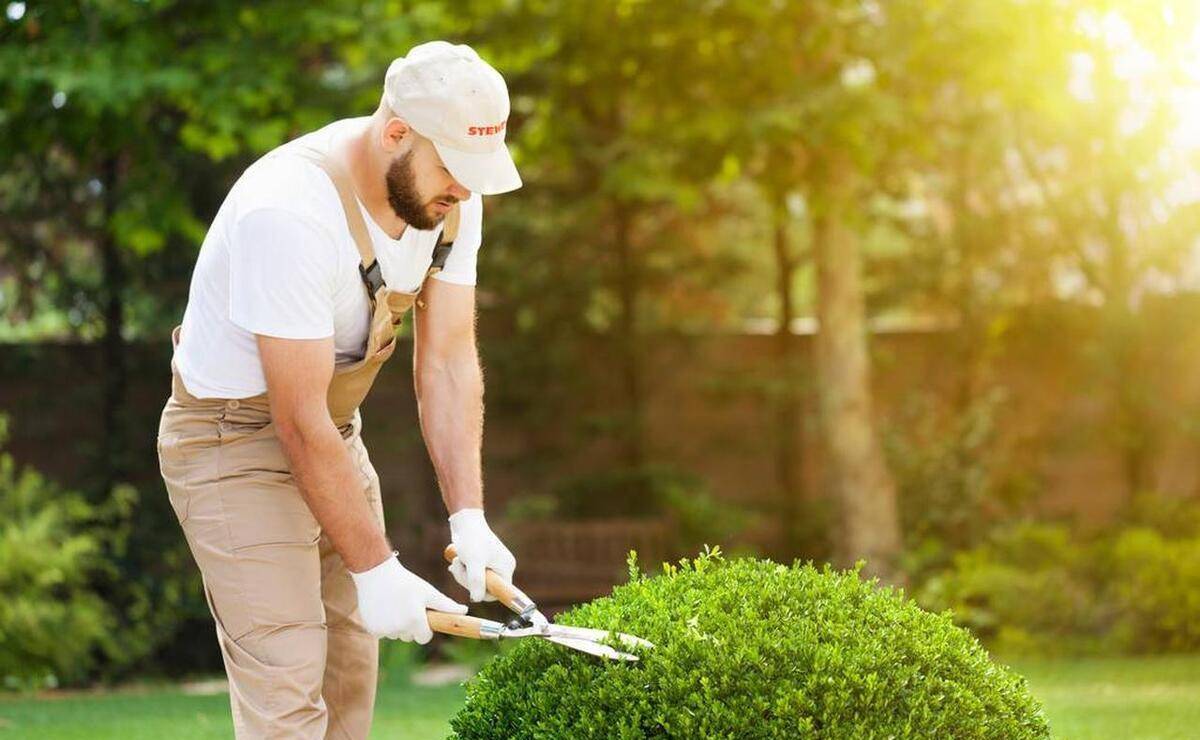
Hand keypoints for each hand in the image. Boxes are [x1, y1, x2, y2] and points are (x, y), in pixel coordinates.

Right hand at [350, 553, 467, 641]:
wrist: (376, 573)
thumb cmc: (406, 582)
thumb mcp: (427, 592)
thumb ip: (446, 605)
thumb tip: (464, 611)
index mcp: (415, 620)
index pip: (424, 638)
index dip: (425, 628)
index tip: (421, 616)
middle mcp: (399, 628)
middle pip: (409, 637)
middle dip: (410, 626)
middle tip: (406, 606)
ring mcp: (384, 630)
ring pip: (395, 634)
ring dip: (396, 625)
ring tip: (394, 605)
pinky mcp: (372, 629)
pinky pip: (382, 632)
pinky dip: (383, 623)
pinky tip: (383, 608)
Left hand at [447, 508, 515, 601]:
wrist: (464, 521)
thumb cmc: (471, 539)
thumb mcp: (473, 562)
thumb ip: (476, 582)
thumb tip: (477, 599)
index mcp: (506, 568)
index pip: (498, 592)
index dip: (482, 591)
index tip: (470, 582)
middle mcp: (502, 567)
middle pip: (485, 588)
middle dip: (468, 580)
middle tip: (458, 567)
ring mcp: (493, 564)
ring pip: (476, 582)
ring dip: (463, 574)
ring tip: (457, 562)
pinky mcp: (483, 562)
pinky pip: (473, 575)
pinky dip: (463, 571)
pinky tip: (456, 563)